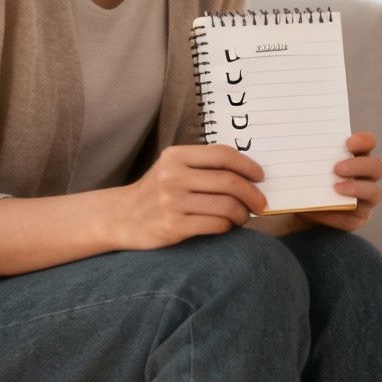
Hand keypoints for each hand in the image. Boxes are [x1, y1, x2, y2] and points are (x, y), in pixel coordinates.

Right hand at [109, 144, 268, 248]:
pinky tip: (226, 226)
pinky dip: (228, 226)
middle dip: (253, 194)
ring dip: (242, 214)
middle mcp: (173, 176)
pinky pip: (215, 225)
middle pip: (229, 181)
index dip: (248, 165)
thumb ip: (202, 165)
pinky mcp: (173, 226)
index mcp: (176, 156)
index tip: (260, 176)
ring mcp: (172, 202)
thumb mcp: (172, 168)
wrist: (120, 217)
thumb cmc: (156, 192)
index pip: (222, 154)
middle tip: (261, 203)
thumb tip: (248, 173)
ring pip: (226, 206)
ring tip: (242, 217)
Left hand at [304, 131, 381, 231]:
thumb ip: (300, 155)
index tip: (347, 142)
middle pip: (377, 167)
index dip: (363, 141)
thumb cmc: (301, 177)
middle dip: (359, 166)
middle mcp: (366, 176)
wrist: (294, 206)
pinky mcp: (357, 220)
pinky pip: (353, 219)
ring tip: (335, 188)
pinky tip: (316, 212)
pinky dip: (334, 215)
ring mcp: (365, 199)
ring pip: (374, 193)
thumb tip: (284, 147)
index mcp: (356, 156)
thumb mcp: (300, 164)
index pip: (369, 143)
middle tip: (336, 168)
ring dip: (356, 189)